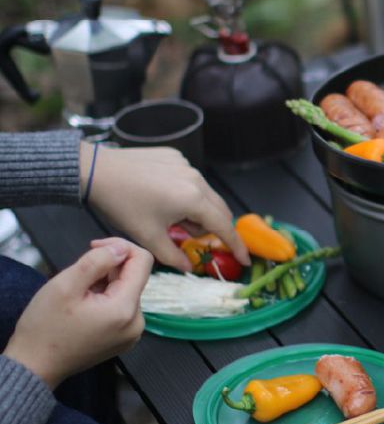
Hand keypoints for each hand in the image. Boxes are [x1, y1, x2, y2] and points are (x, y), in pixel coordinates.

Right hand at [2, 239, 152, 388]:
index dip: (120, 246)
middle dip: (108, 269)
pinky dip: (106, 299)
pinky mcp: (124, 338)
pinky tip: (84, 307)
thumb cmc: (45, 327)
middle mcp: (137, 322)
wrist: (35, 366)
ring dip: (105, 284)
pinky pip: (122, 307)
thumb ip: (97, 260)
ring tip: (78, 296)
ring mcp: (132, 333)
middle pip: (134, 276)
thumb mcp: (66, 285)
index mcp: (126, 309)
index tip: (94, 247)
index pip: (143, 261)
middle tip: (77, 278)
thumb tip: (122, 248)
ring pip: (126, 290)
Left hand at [80, 145, 249, 270]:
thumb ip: (173, 256)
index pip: (224, 226)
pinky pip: (191, 179)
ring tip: (171, 217)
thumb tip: (189, 267)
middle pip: (219, 209)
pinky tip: (162, 196)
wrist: (97, 170)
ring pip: (205, 194)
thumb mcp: (147, 237)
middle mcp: (197, 179)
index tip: (245, 259)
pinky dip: (186, 192)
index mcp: (193, 200)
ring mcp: (187, 165)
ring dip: (198, 211)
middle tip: (193, 239)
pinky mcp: (176, 156)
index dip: (236, 245)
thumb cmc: (122, 205)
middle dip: (212, 228)